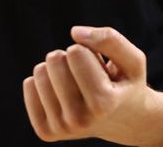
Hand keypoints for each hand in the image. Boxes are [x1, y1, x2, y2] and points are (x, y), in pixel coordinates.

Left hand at [22, 25, 162, 145]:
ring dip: (57, 71)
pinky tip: (64, 95)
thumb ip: (110, 40)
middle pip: (54, 60)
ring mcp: (60, 128)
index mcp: (103, 103)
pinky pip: (29, 85)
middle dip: (69, 58)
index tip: (100, 68)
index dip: (87, 51)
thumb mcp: (133, 61)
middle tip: (87, 76)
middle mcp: (80, 120)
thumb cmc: (125, 85)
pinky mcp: (45, 131)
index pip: (74, 52)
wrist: (125, 123)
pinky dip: (44, 82)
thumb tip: (75, 32)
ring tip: (78, 86)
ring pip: (39, 72)